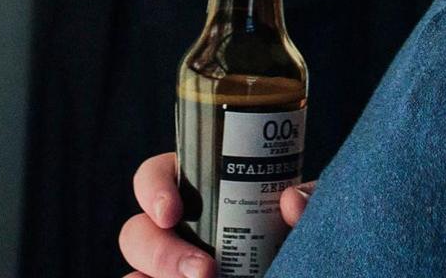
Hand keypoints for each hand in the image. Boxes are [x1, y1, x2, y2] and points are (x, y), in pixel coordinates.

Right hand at [119, 152, 314, 277]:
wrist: (308, 264)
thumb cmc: (297, 238)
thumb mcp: (308, 216)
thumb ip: (310, 201)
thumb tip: (291, 201)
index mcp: (198, 193)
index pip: (155, 178)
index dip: (153, 189)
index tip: (172, 211)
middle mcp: (176, 232)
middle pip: (137, 233)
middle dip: (160, 253)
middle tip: (204, 271)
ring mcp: (171, 269)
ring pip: (136, 272)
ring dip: (158, 274)